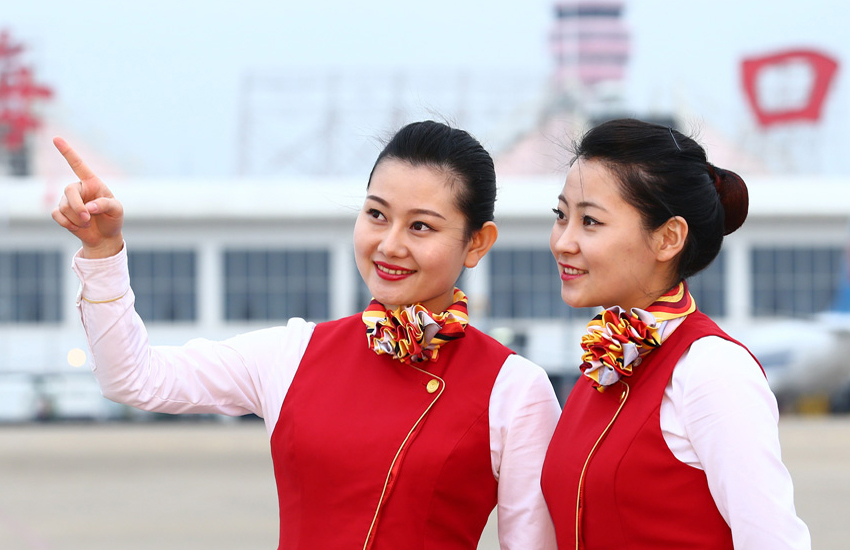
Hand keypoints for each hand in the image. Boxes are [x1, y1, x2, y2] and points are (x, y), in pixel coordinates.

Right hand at [51, 137, 124, 257]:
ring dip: (76, 218)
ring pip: (63, 206)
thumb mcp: (117, 210)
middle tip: (88, 218)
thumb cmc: (113, 219)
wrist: (104, 236)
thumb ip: (105, 205)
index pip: (78, 165)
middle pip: (68, 190)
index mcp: (92, 183)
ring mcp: (68, 200)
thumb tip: (88, 208)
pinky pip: (56, 215)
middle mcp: (78, 189)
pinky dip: (67, 223)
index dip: (67, 152)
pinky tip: (76, 227)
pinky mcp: (61, 212)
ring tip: (88, 223)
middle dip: (77, 206)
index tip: (56, 138)